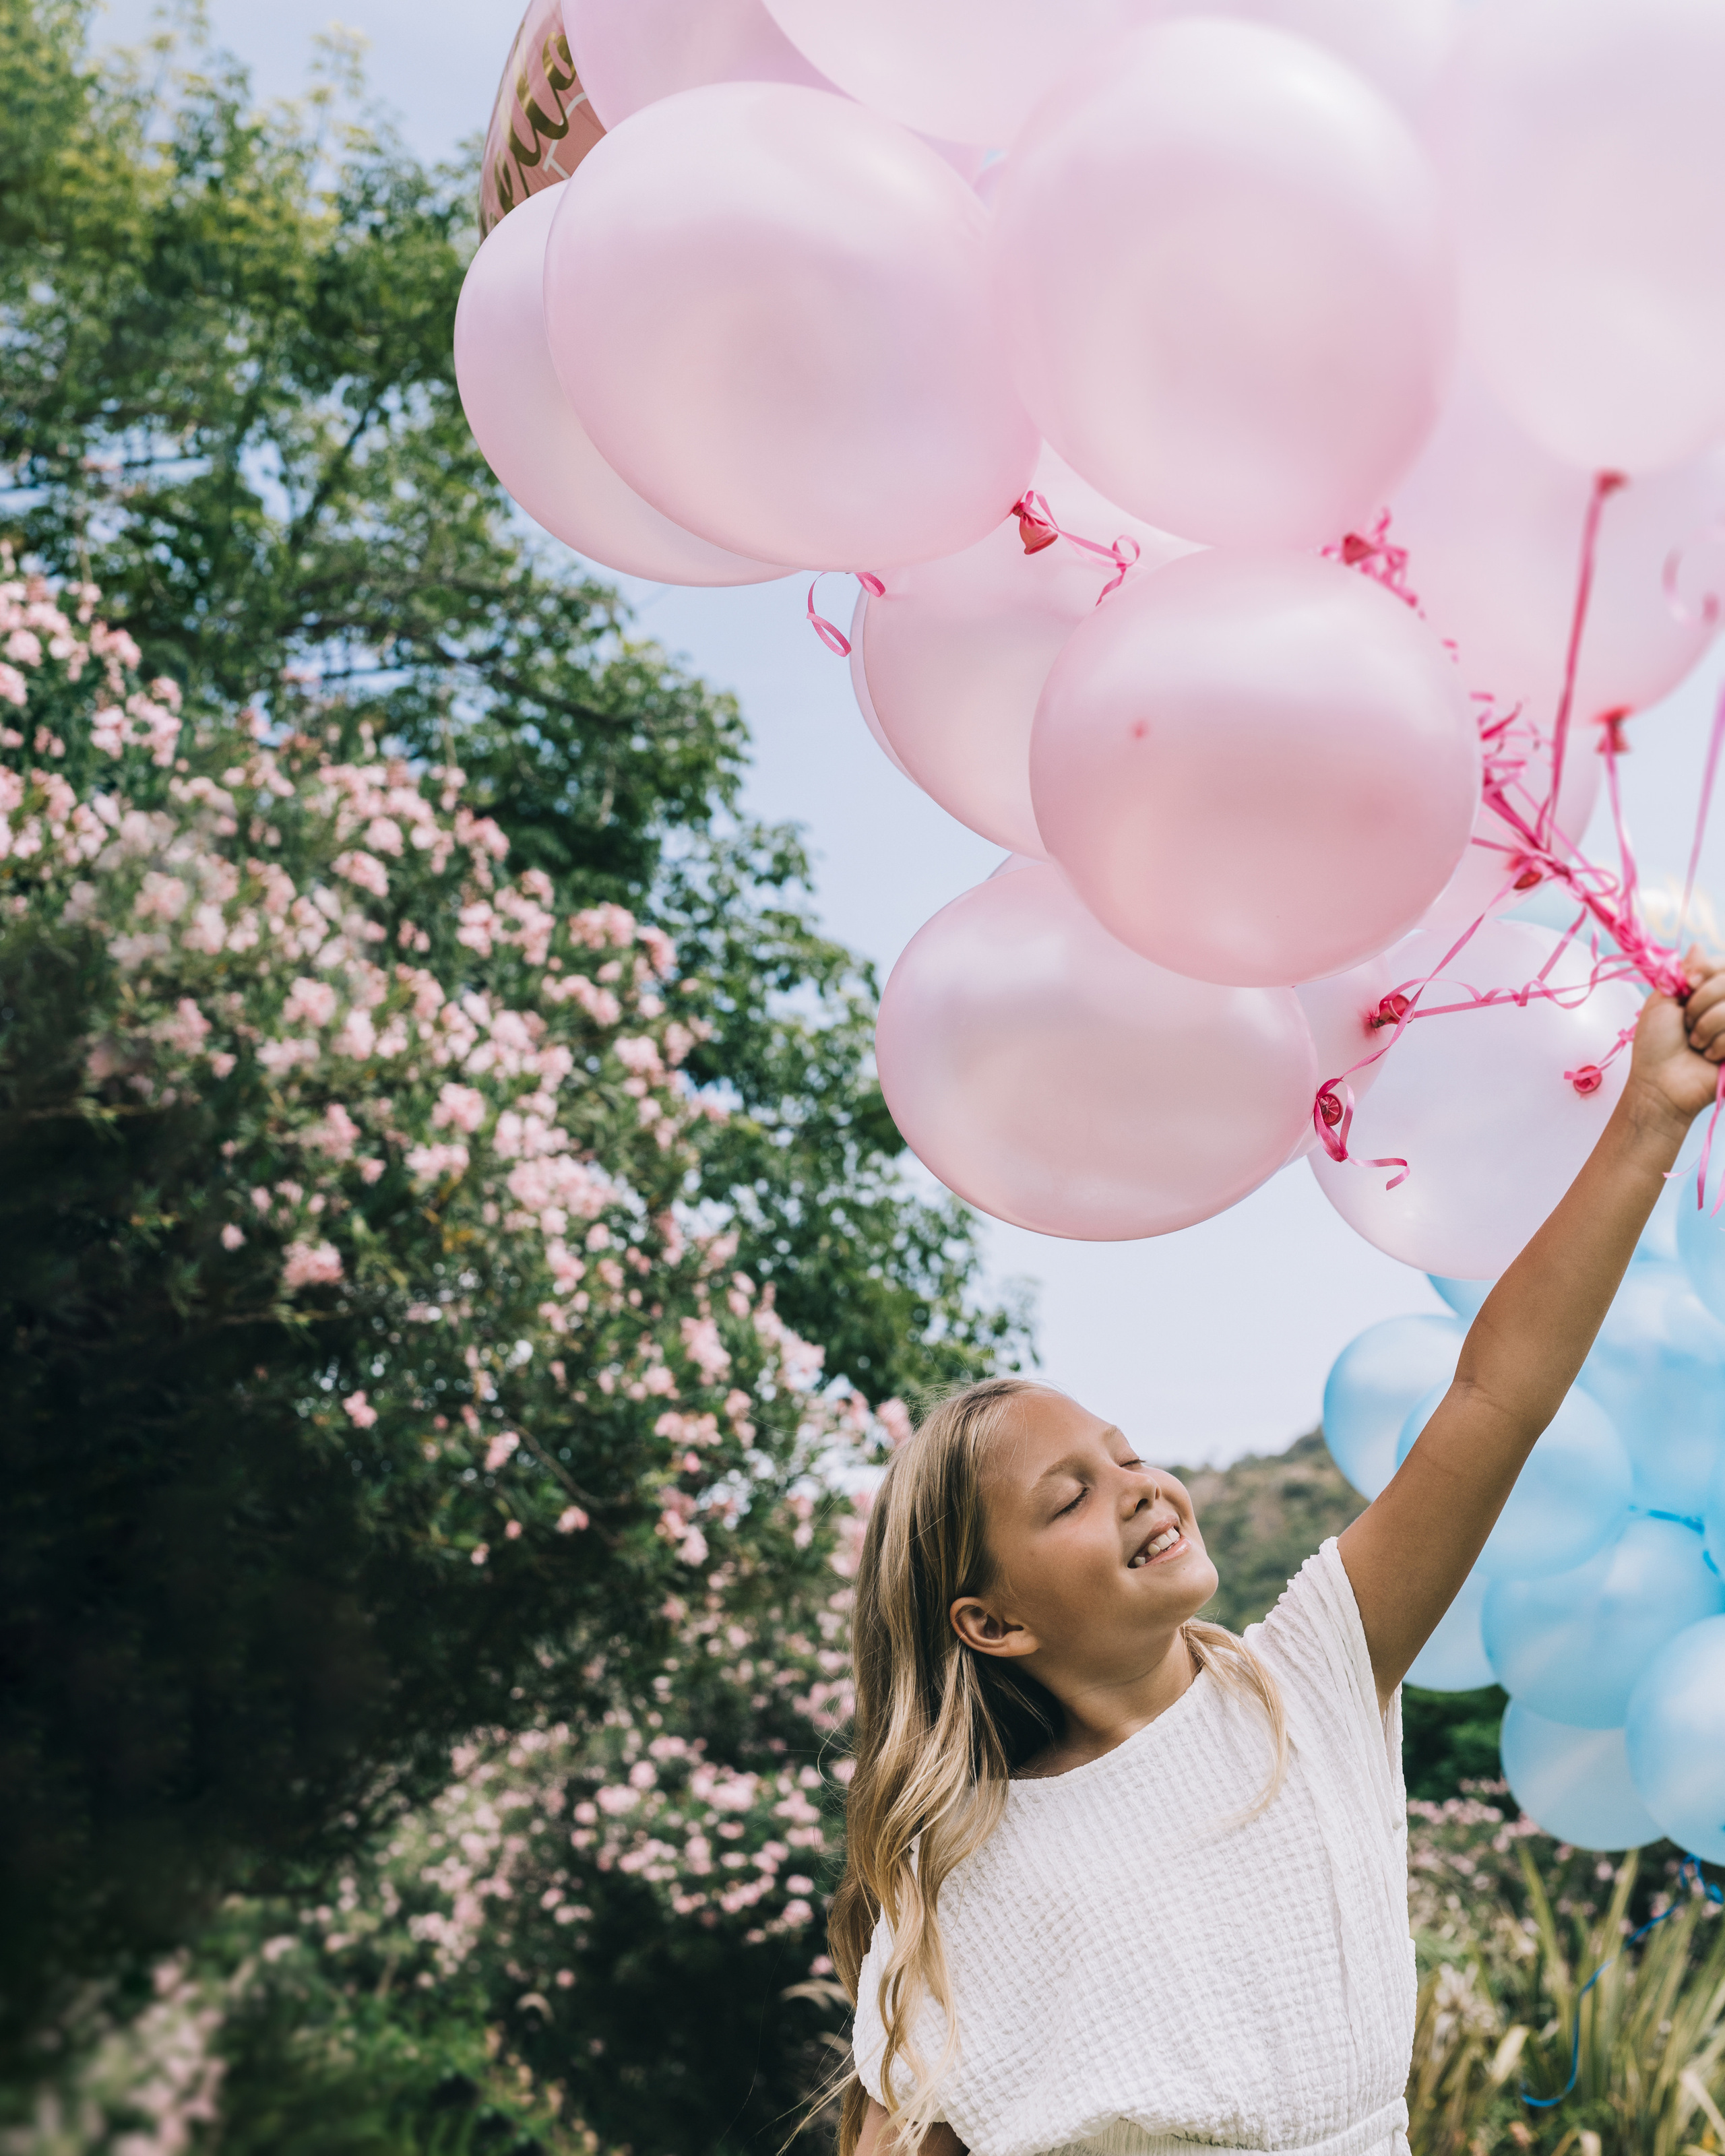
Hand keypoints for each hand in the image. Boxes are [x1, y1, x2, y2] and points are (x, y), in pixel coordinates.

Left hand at [1628, 945, 1724, 1124]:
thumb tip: (1698, 945)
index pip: (1723, 966)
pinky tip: (1707, 1057)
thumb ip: (1683, 973)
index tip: (1689, 982)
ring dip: (1707, 1026)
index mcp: (1708, 991)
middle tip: (1686, 1023)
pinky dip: (1717, 1045)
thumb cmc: (1656, 1043)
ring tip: (1695, 1043)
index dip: (1709, 970)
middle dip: (1702, 1002)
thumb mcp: (1663, 1001)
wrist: (1659, 1082)